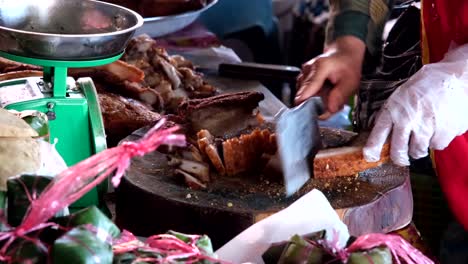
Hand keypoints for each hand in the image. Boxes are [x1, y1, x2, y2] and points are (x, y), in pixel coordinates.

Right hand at [295, 36, 364, 116]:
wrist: (345, 52)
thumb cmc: (348, 65)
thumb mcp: (350, 82)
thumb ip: (339, 96)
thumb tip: (329, 110)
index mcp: (320, 68)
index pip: (307, 90)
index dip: (306, 105)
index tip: (308, 116)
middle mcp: (308, 69)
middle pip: (304, 94)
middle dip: (314, 105)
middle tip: (330, 107)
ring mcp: (304, 71)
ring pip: (304, 94)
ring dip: (314, 100)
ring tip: (329, 96)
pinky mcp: (303, 75)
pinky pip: (304, 90)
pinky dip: (313, 95)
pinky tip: (323, 92)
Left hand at [363, 50, 467, 165]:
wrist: (459, 77)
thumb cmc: (430, 82)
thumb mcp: (404, 92)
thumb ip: (393, 111)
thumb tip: (382, 129)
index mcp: (394, 108)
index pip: (378, 133)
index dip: (373, 148)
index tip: (370, 157)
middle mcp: (407, 119)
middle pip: (398, 150)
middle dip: (398, 158)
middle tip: (401, 158)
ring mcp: (425, 127)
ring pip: (417, 151)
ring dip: (419, 148)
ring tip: (424, 135)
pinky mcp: (443, 133)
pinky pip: (436, 146)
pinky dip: (437, 140)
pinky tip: (439, 127)